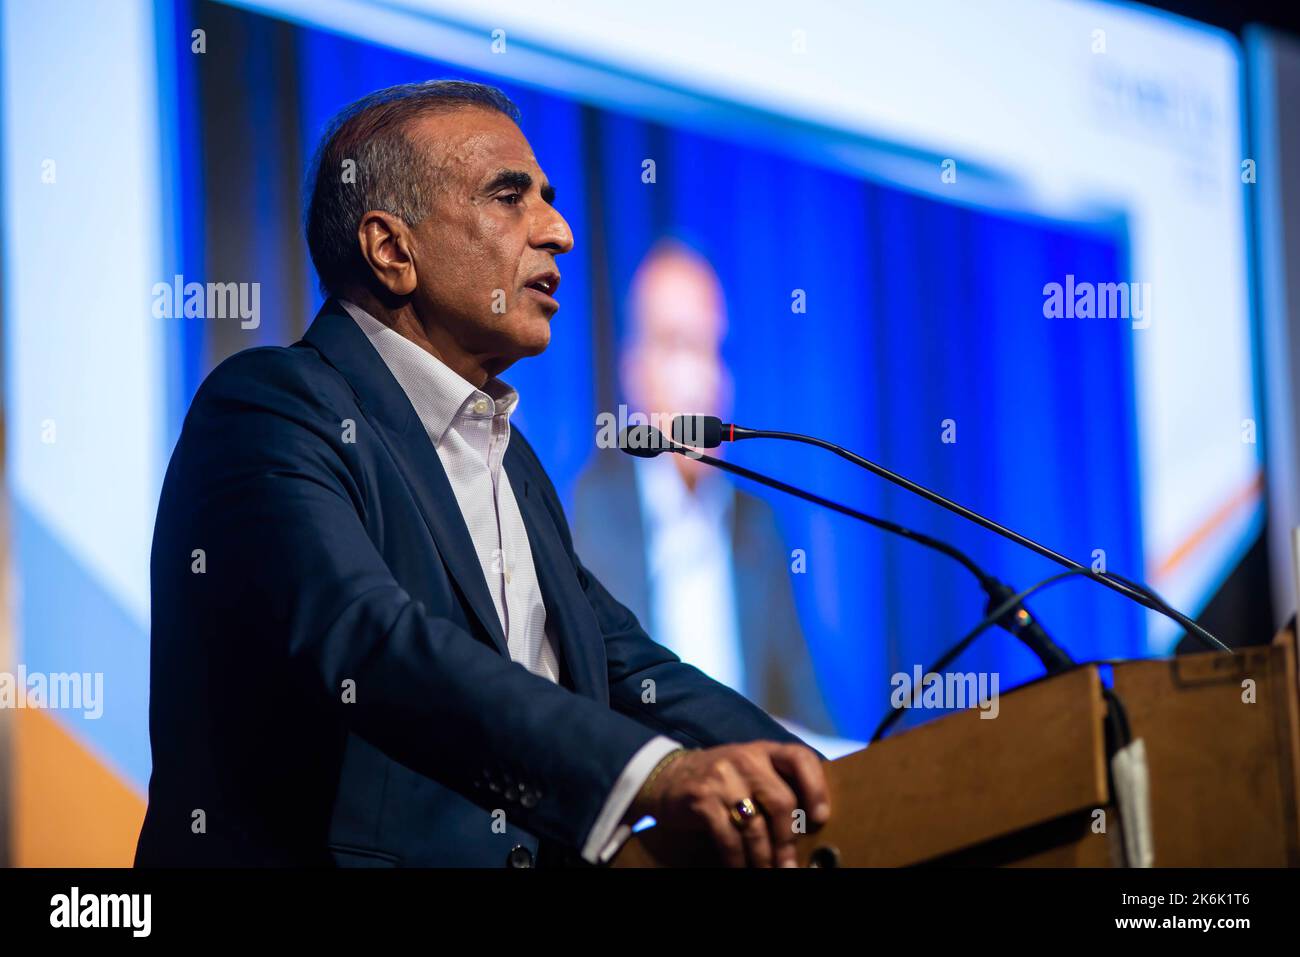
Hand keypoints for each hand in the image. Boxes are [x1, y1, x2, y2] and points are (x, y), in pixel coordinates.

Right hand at [630, 742, 829, 867]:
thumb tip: (807, 827)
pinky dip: (737, 861)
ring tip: (768, 872)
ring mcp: (722, 777)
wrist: (667, 776)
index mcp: (763, 750)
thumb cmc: (720, 779)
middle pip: (781, 801)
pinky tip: (740, 869)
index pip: (799, 757)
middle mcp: (745, 758)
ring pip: (756, 826)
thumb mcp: (748, 771)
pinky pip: (729, 838)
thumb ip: (774, 786)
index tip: (820, 818)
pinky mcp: (702, 799)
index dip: (816, 787)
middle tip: (789, 866)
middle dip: (787, 841)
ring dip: (764, 858)